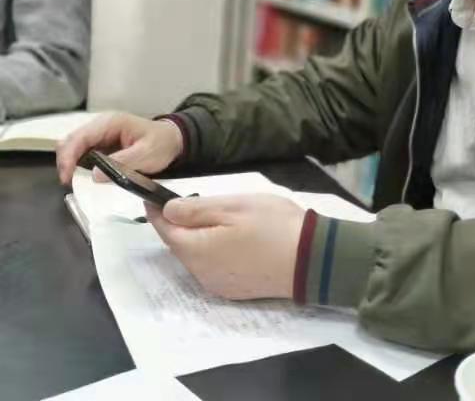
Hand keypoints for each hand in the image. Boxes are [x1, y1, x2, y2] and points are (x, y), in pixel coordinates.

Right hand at [56, 112, 182, 184]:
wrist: (173, 141)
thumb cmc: (161, 144)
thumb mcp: (146, 154)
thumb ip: (122, 163)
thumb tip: (94, 175)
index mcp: (111, 123)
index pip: (80, 137)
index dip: (69, 157)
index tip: (67, 177)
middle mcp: (101, 126)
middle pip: (72, 141)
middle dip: (66, 161)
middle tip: (69, 182)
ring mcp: (100, 135)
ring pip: (74, 147)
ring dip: (71, 164)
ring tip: (74, 181)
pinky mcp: (102, 145)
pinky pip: (84, 154)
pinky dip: (79, 165)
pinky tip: (83, 177)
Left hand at [146, 194, 305, 299]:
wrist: (311, 259)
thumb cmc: (272, 225)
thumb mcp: (234, 206)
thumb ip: (196, 209)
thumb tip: (165, 210)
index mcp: (197, 251)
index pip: (165, 230)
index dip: (156, 212)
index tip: (152, 195)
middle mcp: (201, 274)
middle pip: (180, 245)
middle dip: (180, 225)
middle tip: (192, 201)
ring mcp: (218, 285)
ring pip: (196, 257)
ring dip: (198, 238)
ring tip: (218, 218)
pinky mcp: (234, 290)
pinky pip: (212, 267)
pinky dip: (213, 251)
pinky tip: (232, 239)